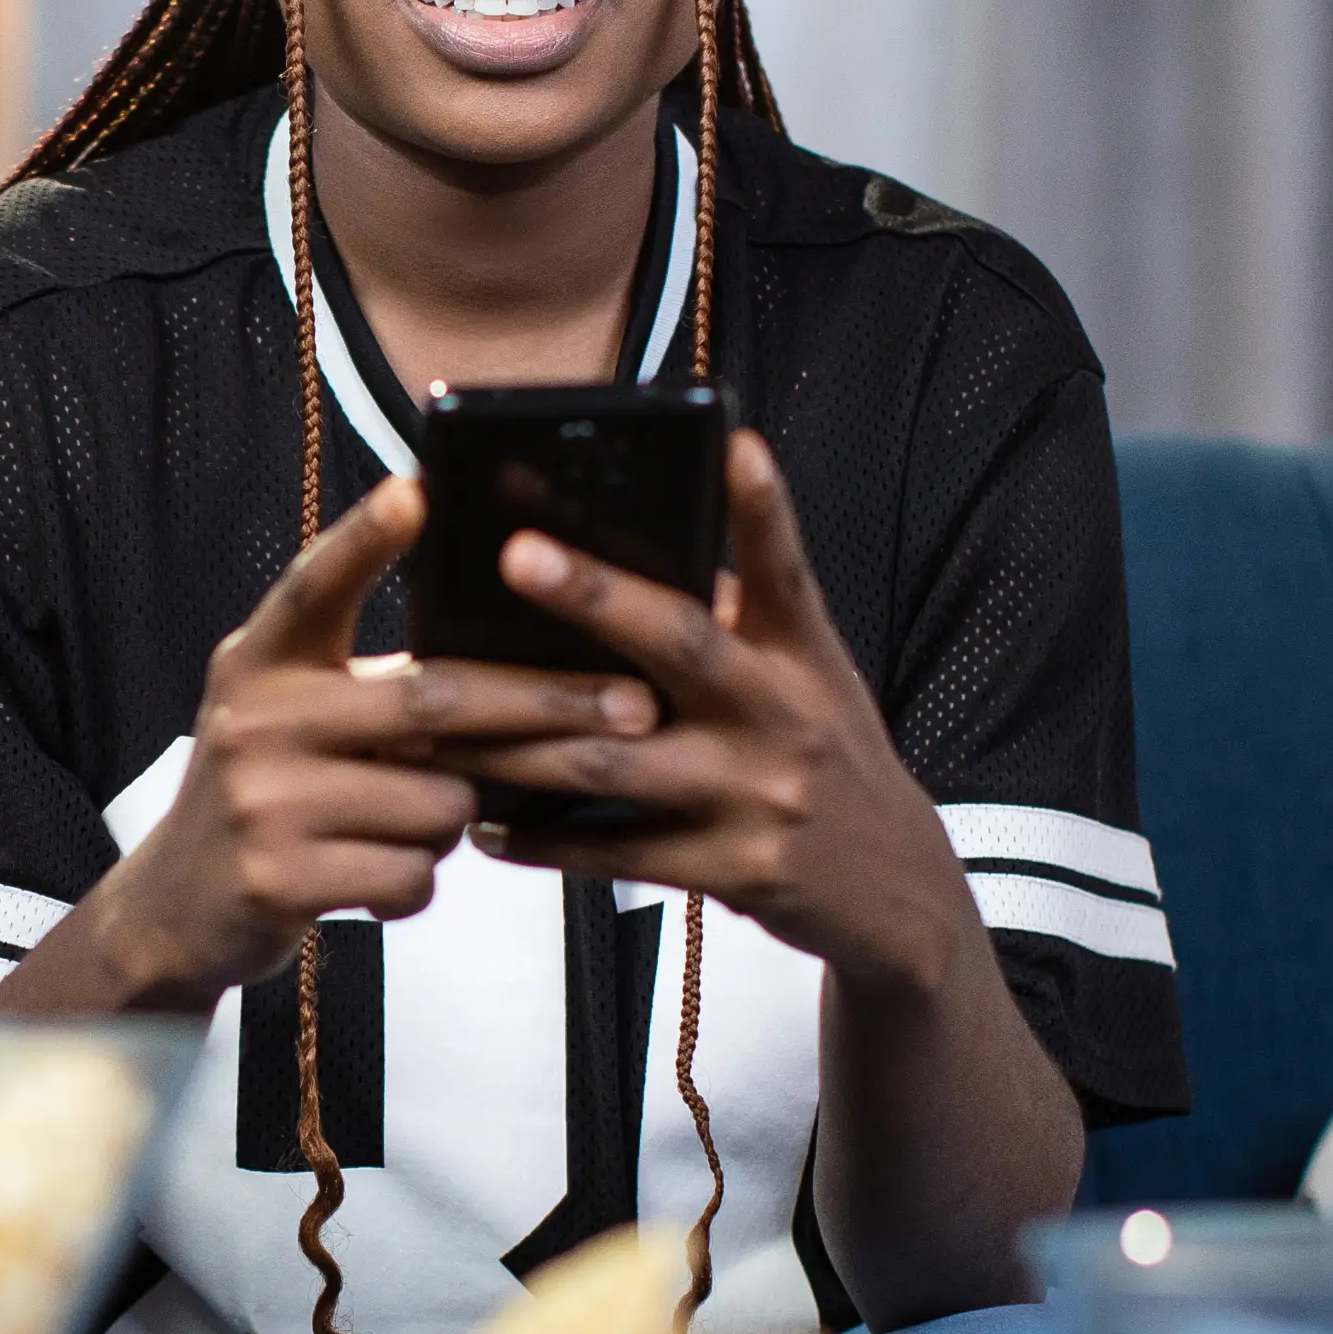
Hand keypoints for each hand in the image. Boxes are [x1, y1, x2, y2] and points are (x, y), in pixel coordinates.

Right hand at [53, 473, 656, 1010]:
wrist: (179, 905)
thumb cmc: (276, 788)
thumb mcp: (295, 714)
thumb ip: (372, 685)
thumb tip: (514, 668)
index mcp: (262, 658)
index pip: (316, 582)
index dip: (366, 535)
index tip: (419, 487)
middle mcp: (255, 716)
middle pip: (432, 699)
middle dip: (544, 705)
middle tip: (633, 704)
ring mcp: (263, 798)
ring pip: (437, 804)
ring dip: (452, 821)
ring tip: (404, 823)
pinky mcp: (278, 877)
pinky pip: (410, 876)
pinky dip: (415, 883)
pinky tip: (373, 878)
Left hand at [445, 433, 962, 990]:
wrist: (897, 889)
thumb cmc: (825, 758)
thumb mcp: (811, 682)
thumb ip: (739, 623)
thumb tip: (636, 554)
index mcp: (804, 656)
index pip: (785, 569)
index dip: (764, 507)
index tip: (734, 444)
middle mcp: (784, 715)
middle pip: (684, 645)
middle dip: (596, 598)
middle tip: (516, 554)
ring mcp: (759, 795)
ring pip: (615, 762)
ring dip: (515, 746)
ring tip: (435, 726)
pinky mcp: (734, 869)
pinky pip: (616, 854)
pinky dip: (542, 840)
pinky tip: (482, 825)